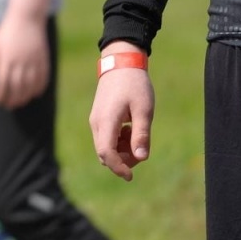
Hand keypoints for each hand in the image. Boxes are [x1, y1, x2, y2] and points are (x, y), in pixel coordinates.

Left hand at [0, 14, 50, 109]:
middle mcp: (20, 62)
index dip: (0, 96)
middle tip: (8, 106)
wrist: (26, 18)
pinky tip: (34, 94)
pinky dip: (39, 88)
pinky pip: (43, 78)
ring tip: (20, 103)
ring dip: (25, 97)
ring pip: (30, 86)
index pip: (2, 84)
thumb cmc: (6, 32)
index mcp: (6, 59)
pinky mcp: (43, 59)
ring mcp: (33, 61)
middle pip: (17, 88)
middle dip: (12, 100)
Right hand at [88, 42, 152, 180]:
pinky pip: (106, 138)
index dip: (118, 168)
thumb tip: (141, 158)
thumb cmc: (134, 85)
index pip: (106, 153)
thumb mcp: (143, 110)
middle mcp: (96, 123)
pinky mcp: (99, 118)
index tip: (131, 176)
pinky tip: (130, 129)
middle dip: (123, 159)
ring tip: (137, 135)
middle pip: (104, 154)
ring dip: (121, 150)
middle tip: (142, 149)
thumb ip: (141, 134)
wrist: (120, 63)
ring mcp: (96, 120)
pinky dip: (118, 141)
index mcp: (106, 121)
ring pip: (105, 147)